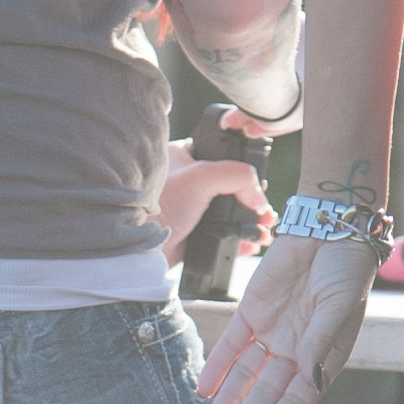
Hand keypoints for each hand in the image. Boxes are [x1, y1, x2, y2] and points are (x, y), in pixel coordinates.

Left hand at [154, 137, 265, 257]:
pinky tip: (251, 243)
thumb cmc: (160, 204)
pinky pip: (222, 235)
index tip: (257, 185)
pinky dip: (238, 240)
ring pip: (228, 213)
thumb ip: (238, 176)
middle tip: (264, 210)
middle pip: (229, 187)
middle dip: (252, 201)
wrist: (139, 247)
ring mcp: (188, 209)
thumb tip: (258, 197)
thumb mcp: (202, 176)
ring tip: (264, 229)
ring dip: (249, 222)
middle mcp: (185, 182)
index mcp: (182, 158)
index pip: (221, 155)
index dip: (242, 168)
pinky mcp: (191, 234)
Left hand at [195, 234, 386, 403]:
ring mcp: (273, 332)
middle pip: (268, 390)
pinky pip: (232, 344)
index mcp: (324, 356)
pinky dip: (217, 365)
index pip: (300, 396)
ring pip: (246, 372)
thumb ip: (320, 343)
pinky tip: (204, 387)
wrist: (329, 228)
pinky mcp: (252, 312)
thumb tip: (310, 381)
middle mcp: (297, 350)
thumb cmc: (346, 269)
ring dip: (230, 397)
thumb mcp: (338, 307)